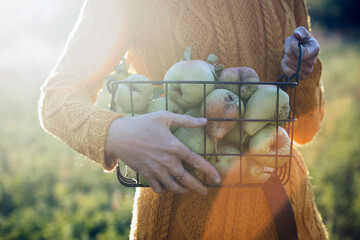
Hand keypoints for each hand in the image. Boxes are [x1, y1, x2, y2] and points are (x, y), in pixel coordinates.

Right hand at [104, 111, 220, 194]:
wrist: (119, 135)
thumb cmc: (142, 123)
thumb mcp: (164, 117)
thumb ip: (186, 120)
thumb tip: (205, 120)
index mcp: (174, 147)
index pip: (197, 161)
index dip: (209, 171)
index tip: (218, 179)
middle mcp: (167, 161)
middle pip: (187, 180)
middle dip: (198, 188)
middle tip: (204, 192)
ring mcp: (156, 170)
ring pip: (174, 187)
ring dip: (183, 190)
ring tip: (188, 190)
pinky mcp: (146, 175)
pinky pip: (159, 188)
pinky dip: (165, 190)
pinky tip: (168, 187)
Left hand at [281, 26, 319, 79]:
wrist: (302, 53)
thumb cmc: (302, 41)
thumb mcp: (302, 33)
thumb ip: (300, 31)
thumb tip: (297, 34)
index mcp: (315, 49)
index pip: (302, 52)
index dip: (293, 44)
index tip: (294, 38)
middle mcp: (312, 62)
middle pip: (290, 55)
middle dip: (287, 47)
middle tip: (290, 44)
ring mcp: (306, 71)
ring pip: (287, 61)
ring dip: (285, 55)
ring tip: (290, 52)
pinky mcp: (299, 77)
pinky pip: (286, 69)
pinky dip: (284, 63)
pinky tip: (288, 60)